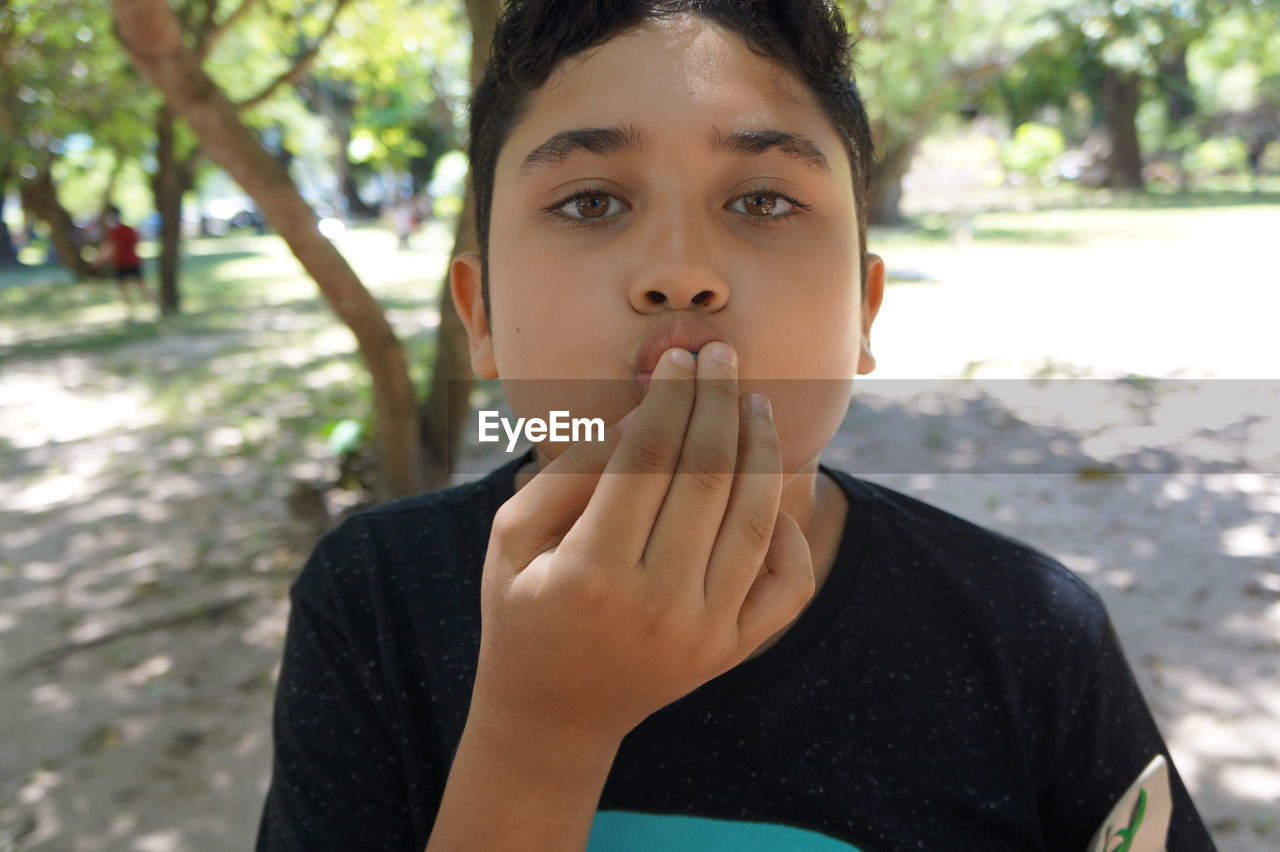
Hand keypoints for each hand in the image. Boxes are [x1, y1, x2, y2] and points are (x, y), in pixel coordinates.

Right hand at [469, 342, 814, 750]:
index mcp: (591, 571)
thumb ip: (568, 472)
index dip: (669, 397)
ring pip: (754, 521)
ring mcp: (704, 633)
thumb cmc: (523, 609)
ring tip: (755, 404)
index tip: (679, 357)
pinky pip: (786, 583)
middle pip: (707, 477)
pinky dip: (788, 532)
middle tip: (723, 357)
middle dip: (719, 403)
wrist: (553, 714)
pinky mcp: (731, 650)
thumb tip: (640, 412)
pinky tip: (768, 490)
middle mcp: (656, 603)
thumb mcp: (512, 535)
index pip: (646, 458)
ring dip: (760, 451)